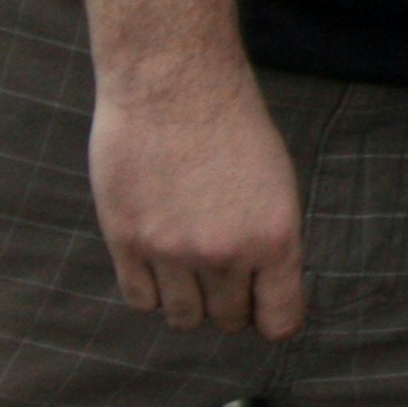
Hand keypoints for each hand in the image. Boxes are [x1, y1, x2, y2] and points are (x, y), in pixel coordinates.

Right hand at [88, 66, 307, 338]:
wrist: (174, 85)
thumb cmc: (233, 126)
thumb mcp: (277, 184)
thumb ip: (270, 242)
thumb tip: (263, 292)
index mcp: (275, 237)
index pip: (280, 320)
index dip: (274, 321)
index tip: (267, 313)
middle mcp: (225, 253)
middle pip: (228, 320)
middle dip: (231, 304)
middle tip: (226, 273)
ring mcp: (172, 251)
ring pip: (184, 317)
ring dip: (191, 301)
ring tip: (191, 266)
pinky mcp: (127, 242)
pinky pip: (142, 299)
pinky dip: (153, 290)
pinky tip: (160, 262)